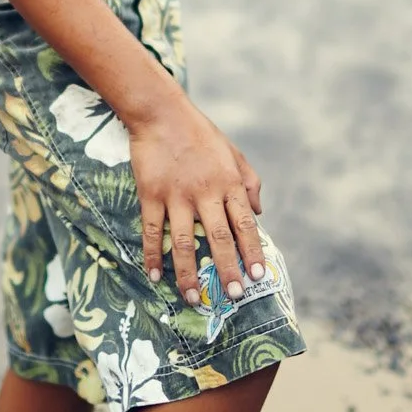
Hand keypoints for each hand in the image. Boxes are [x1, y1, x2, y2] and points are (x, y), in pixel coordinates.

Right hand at [128, 93, 264, 306]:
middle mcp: (206, 192)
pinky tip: (155, 276)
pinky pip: (152, 232)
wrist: (161, 112)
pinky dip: (153, 256)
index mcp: (229, 183)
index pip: (245, 224)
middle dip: (227, 271)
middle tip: (233, 296)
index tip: (258, 277)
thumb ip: (249, 182)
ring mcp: (177, 195)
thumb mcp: (233, 152)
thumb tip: (260, 214)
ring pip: (184, 243)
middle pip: (218, 239)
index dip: (252, 252)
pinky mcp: (151, 195)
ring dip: (189, 274)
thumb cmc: (200, 133)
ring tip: (194, 299)